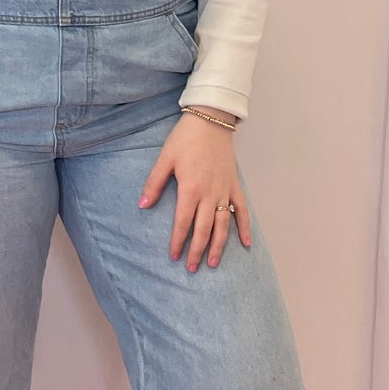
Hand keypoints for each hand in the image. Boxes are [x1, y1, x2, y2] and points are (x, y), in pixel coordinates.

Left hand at [139, 110, 252, 271]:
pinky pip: (242, 210)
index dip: (178, 240)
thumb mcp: (164, 159)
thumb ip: (154, 184)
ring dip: (219, 245)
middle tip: (192, 268)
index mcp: (190, 189)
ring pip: (223, 225)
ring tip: (214, 263)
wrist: (211, 121)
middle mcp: (209, 194)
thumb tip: (143, 206)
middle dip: (197, 250)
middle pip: (204, 229)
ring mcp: (224, 191)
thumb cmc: (184, 139)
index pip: (183, 222)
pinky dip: (244, 227)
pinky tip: (246, 244)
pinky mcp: (234, 185)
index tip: (173, 255)